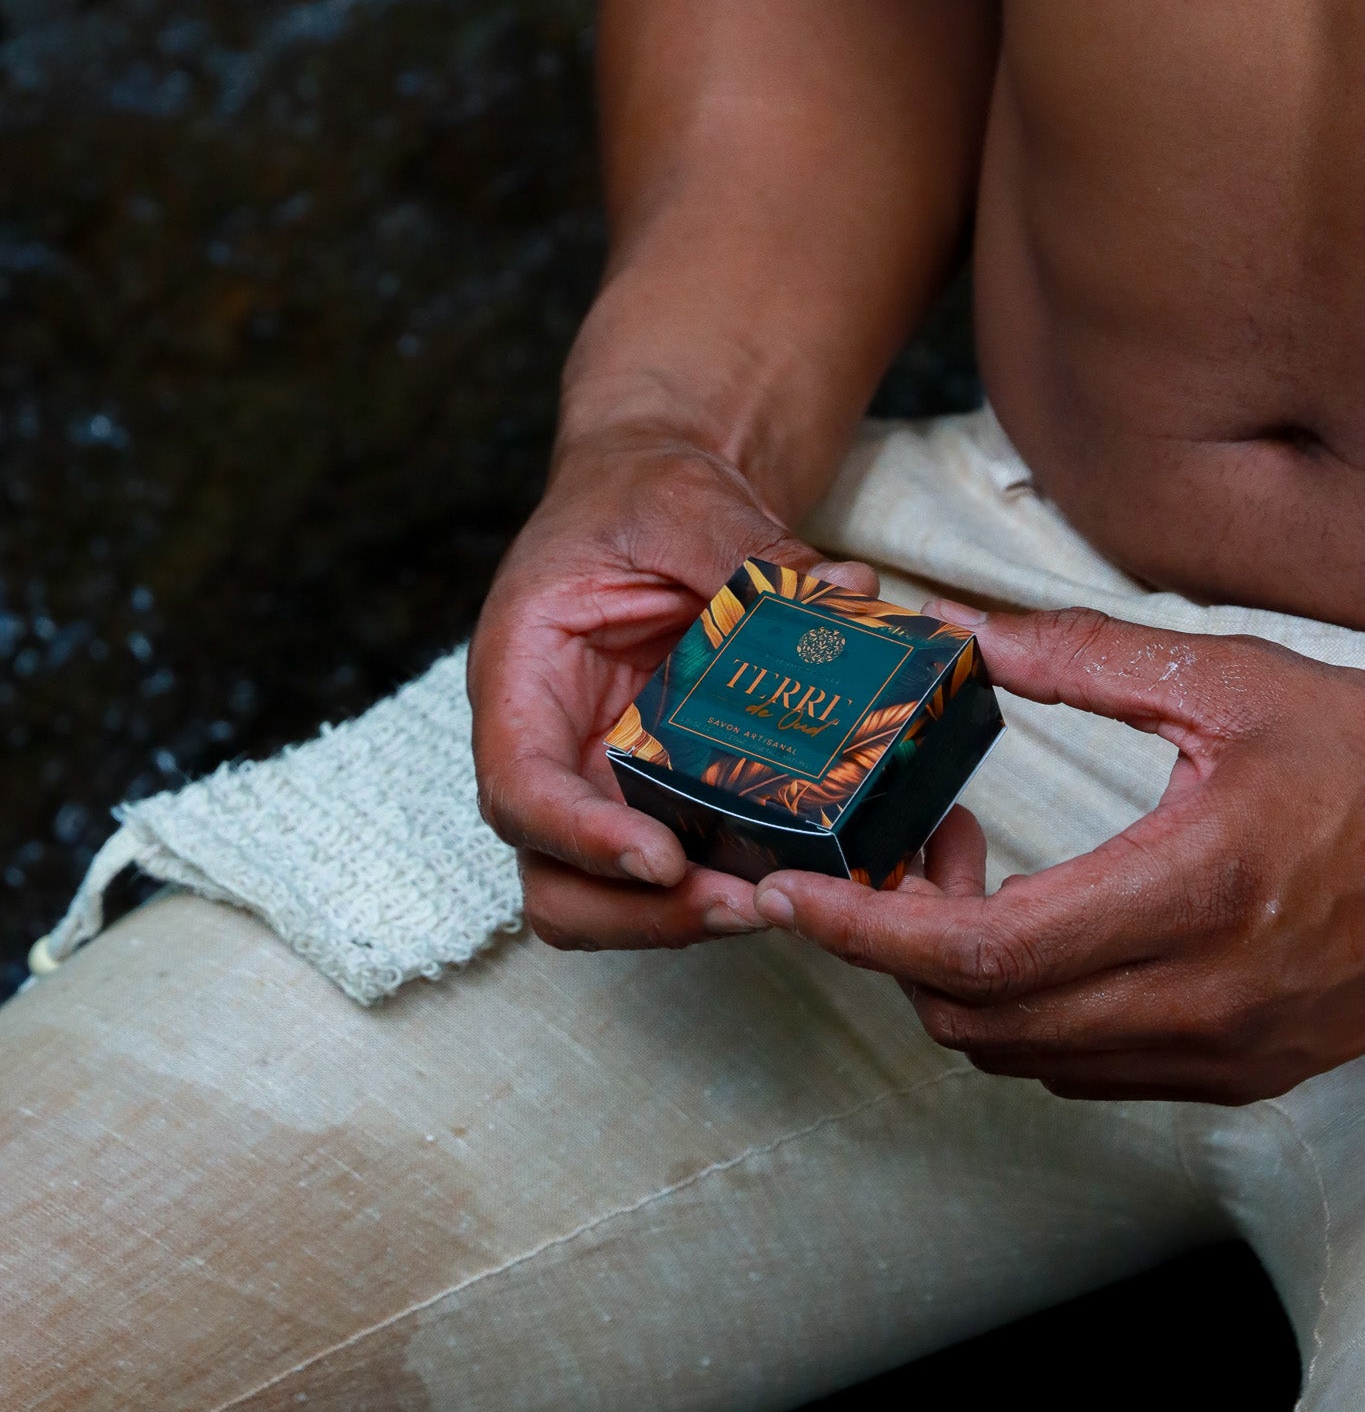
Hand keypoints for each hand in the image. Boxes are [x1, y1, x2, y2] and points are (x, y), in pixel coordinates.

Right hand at [468, 428, 877, 949]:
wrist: (657, 495)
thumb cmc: (641, 494)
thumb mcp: (684, 502)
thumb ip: (749, 551)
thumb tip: (848, 592)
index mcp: (521, 677)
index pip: (519, 790)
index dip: (580, 840)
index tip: (660, 859)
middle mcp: (550, 750)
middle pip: (556, 881)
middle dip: (643, 914)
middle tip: (745, 903)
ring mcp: (604, 785)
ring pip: (615, 900)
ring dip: (690, 918)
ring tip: (783, 899)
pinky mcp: (666, 796)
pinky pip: (686, 867)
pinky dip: (734, 882)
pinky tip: (810, 868)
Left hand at [752, 601, 1364, 1102]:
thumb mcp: (1230, 683)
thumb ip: (1080, 659)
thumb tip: (961, 631)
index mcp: (1189, 894)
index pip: (976, 951)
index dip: (863, 931)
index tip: (789, 896)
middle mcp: (1196, 998)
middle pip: (975, 1015)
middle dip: (892, 949)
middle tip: (888, 859)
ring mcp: (1216, 1052)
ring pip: (1019, 1054)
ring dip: (953, 981)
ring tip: (960, 885)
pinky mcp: (1232, 1074)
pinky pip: (1080, 1069)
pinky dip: (1020, 1012)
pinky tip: (1029, 933)